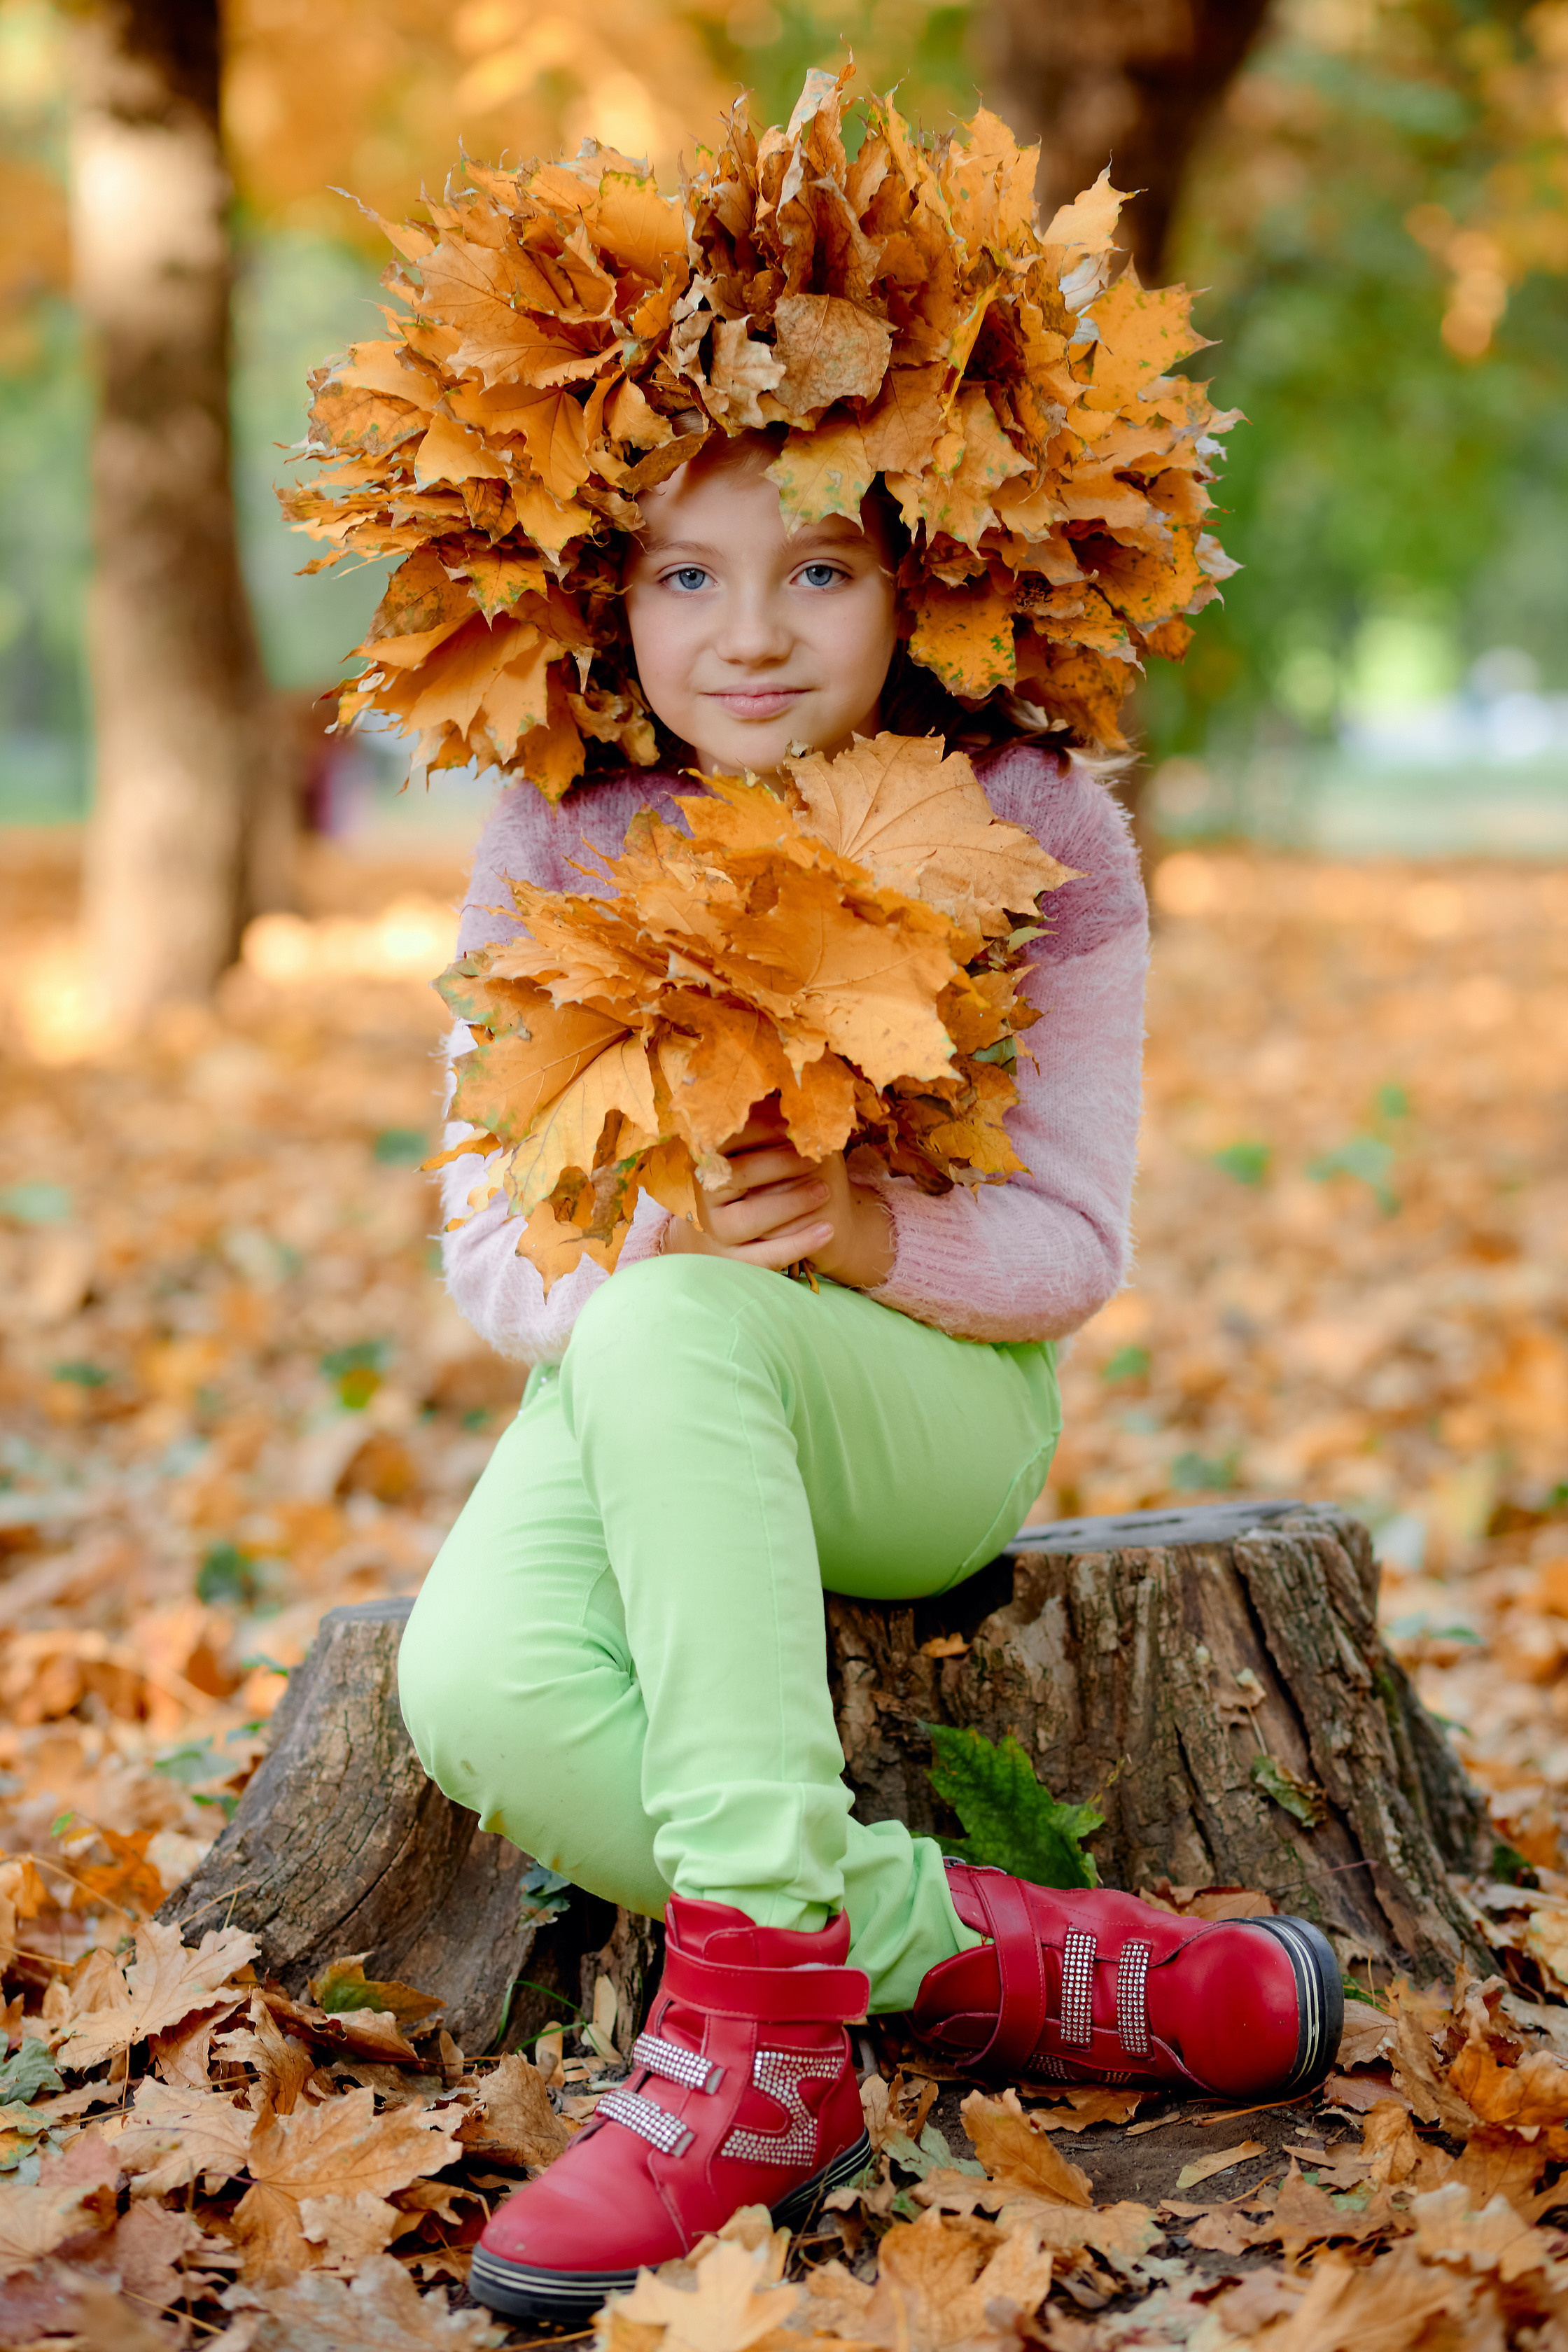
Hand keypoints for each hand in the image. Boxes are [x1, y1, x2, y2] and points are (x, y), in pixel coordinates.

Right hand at [661, 1100, 893, 1287]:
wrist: (728, 1233)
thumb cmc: (754, 1176)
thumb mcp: (754, 1146)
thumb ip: (765, 1119)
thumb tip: (796, 1078)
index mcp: (703, 1159)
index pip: (723, 1140)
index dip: (759, 1129)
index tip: (791, 1124)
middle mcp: (701, 1195)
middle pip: (737, 1177)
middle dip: (779, 1164)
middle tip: (813, 1157)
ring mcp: (714, 1232)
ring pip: (748, 1219)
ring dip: (790, 1203)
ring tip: (826, 1191)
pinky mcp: (732, 1262)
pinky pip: (764, 1258)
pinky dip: (798, 1244)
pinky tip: (827, 1230)